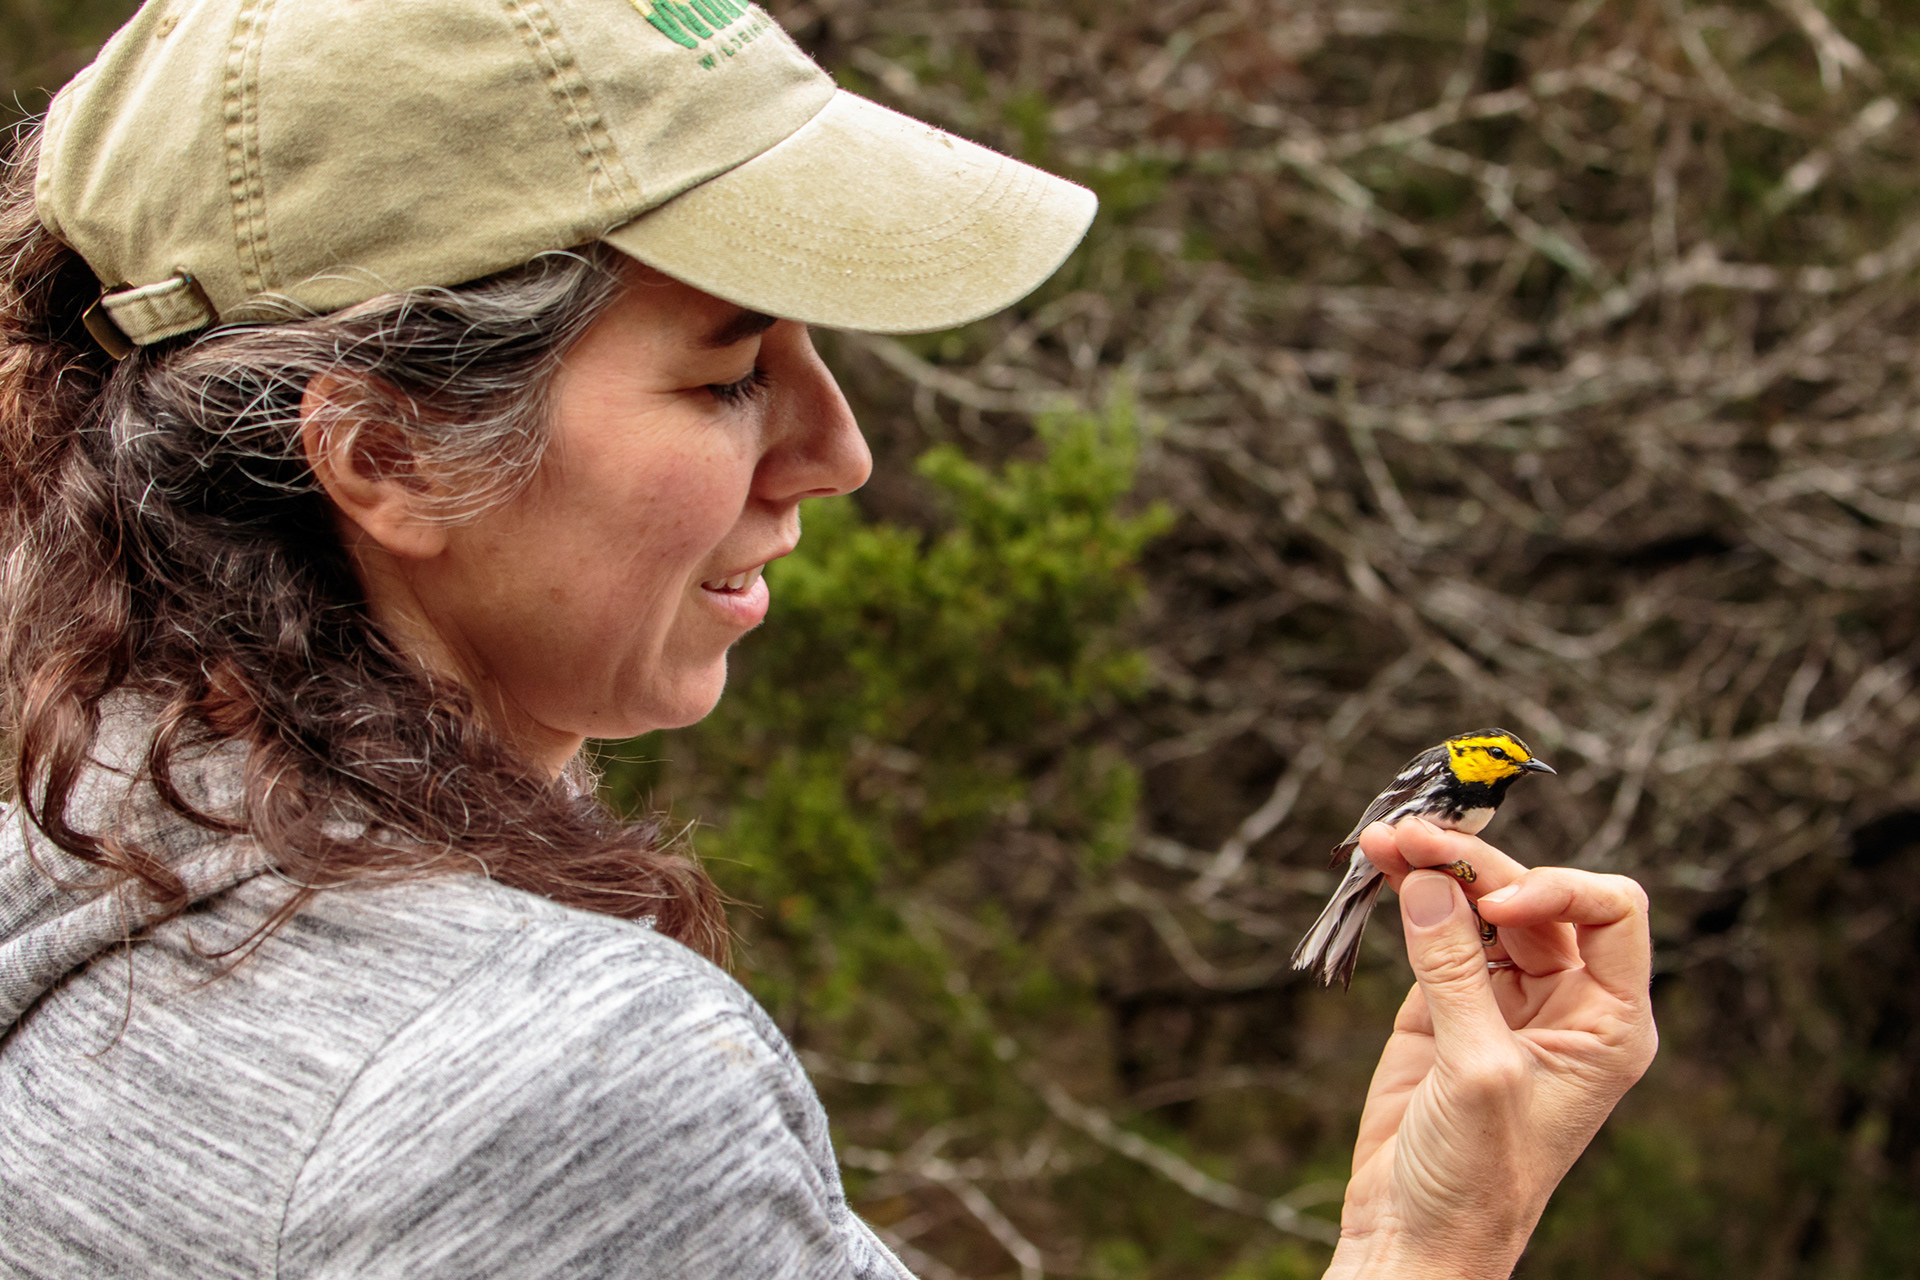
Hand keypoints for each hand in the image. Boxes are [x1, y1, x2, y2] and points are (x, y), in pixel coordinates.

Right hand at [1322, 817, 1657, 1279]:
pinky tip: (1380, 867)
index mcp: (1607, 1022)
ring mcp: (1501, 998)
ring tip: (1385, 839)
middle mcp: (1562, 1000)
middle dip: (1475, 865)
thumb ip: (1454, 973)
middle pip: (1530, 896)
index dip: (1557, 890)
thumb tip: (1429, 882)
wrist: (1416, 1236)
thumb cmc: (1477, 1179)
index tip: (1495, 907)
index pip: (1611, 912)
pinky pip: (1432, 929)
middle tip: (1413, 838)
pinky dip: (1408, 894)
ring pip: (1477, 904)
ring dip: (1434, 867)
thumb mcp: (1477, 1072)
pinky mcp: (1443, 1004)